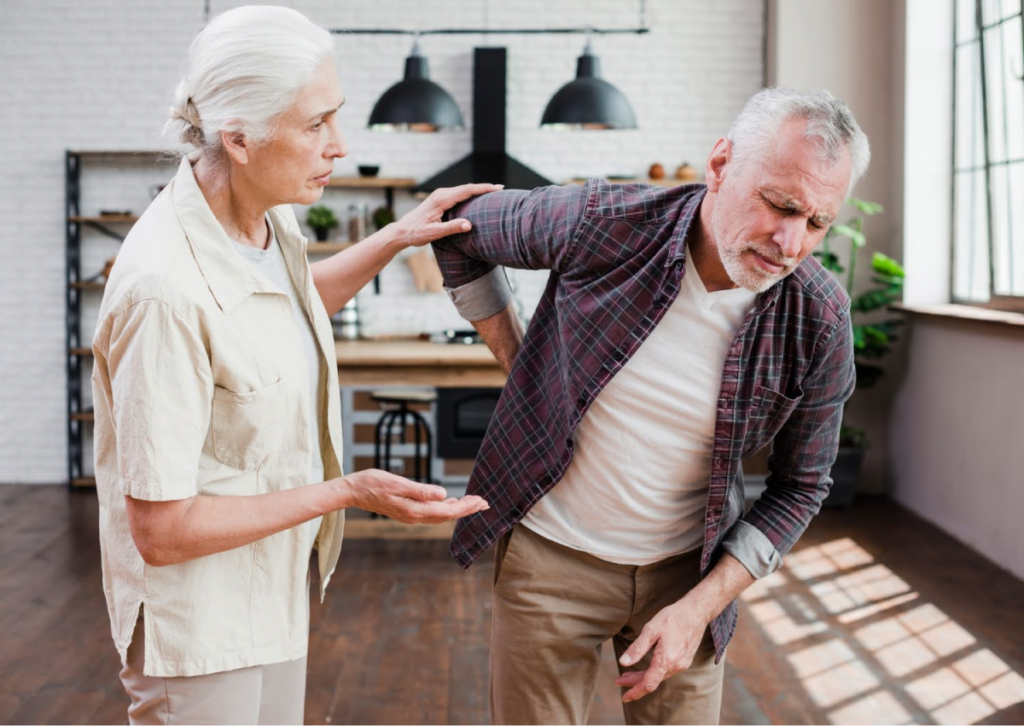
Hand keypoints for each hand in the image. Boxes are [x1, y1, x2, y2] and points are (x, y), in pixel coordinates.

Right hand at [339, 469, 488, 523]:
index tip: (481, 501)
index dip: (466, 507)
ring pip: (440, 515)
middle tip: (484, 503)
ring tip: (472, 502)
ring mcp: (410, 516)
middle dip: (467, 509)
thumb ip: (421, 490)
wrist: (353, 491)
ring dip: (457, 509)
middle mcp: (414, 516)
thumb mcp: (398, 483)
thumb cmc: (373, 483)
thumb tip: (443, 495)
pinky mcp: (406, 512)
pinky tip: (449, 502)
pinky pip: (431, 513)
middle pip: (447, 515)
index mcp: (415, 510)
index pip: (447, 510)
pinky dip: (444, 508)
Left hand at [391, 183, 503, 248]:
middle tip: (501, 189)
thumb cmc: (416, 233)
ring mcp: (439, 195)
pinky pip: (458, 194)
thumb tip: (469, 225)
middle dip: (484, 188)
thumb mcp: (434, 233)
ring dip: (477, 190)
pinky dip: (470, 194)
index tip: (498, 188)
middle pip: (467, 187)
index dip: (483, 189)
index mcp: (441, 199)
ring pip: (463, 190)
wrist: (402, 231)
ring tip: (492, 192)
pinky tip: (476, 198)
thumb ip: (452, 228)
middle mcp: (441, 194)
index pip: (467, 190)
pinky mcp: (439, 199)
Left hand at [616, 600, 711, 702]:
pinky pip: (667, 671)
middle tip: (619, 681)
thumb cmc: (673, 618)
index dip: (635, 692)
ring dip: (644, 677)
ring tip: (628, 674)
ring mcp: (682, 664)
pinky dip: (654, 672)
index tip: (624, 697)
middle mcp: (676, 666)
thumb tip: (623, 663)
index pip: (648, 684)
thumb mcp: (651, 630)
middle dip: (635, 683)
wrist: (696, 611)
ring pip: (659, 676)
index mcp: (666, 660)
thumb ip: (637, 649)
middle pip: (653, 681)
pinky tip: (647, 667)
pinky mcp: (685, 659)